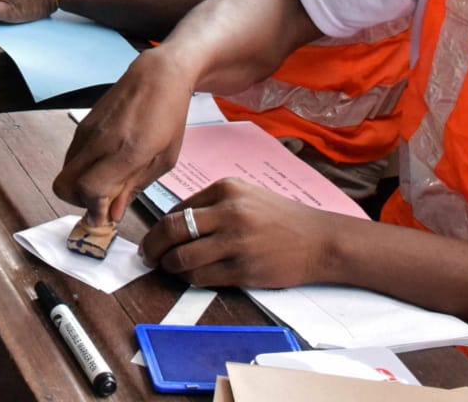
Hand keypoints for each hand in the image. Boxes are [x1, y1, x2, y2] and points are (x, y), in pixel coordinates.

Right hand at [53, 50, 195, 226]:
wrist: (157, 75)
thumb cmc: (168, 117)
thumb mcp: (163, 160)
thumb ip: (134, 187)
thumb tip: (112, 214)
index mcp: (128, 150)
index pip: (91, 190)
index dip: (96, 210)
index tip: (107, 217)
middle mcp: (100, 140)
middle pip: (64, 185)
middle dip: (80, 202)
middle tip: (103, 201)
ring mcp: (87, 131)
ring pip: (64, 173)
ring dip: (80, 186)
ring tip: (107, 181)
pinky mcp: (82, 124)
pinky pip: (71, 157)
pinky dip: (82, 169)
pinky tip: (104, 164)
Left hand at [140, 179, 338, 287]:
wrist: (320, 240)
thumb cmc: (280, 217)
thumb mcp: (246, 195)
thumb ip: (211, 204)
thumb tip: (173, 223)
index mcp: (226, 189)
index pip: (176, 209)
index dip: (159, 227)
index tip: (153, 238)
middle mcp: (229, 213)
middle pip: (171, 230)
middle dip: (152, 246)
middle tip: (147, 255)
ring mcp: (236, 243)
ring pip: (182, 258)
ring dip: (169, 266)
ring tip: (169, 268)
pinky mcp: (244, 270)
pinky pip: (202, 278)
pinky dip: (190, 279)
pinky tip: (193, 276)